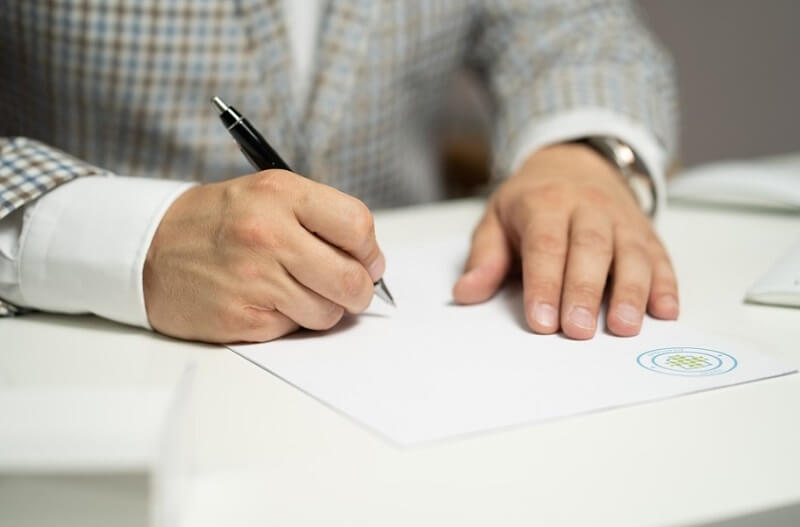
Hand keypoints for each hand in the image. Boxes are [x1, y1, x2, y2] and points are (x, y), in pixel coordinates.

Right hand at [143, 170, 384, 342]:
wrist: (147, 249)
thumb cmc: (216, 222)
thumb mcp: (266, 195)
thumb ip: (319, 218)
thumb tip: (369, 261)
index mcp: (281, 194)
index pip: (357, 225)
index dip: (370, 251)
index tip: (367, 261)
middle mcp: (268, 234)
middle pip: (351, 279)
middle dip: (358, 291)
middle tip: (347, 288)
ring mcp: (254, 279)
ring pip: (328, 312)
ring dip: (322, 308)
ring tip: (294, 291)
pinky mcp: (241, 318)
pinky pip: (294, 329)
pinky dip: (288, 321)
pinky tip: (264, 301)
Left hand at [453, 143, 678, 338]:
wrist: (575, 163)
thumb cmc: (531, 202)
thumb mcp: (496, 219)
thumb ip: (485, 258)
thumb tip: (466, 293)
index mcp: (545, 204)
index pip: (545, 245)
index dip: (544, 284)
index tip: (541, 321)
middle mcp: (588, 207)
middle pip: (590, 248)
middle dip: (584, 291)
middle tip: (578, 331)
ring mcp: (621, 219)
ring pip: (630, 252)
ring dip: (630, 291)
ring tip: (624, 327)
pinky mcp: (646, 232)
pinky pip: (659, 256)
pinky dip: (665, 285)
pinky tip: (665, 312)